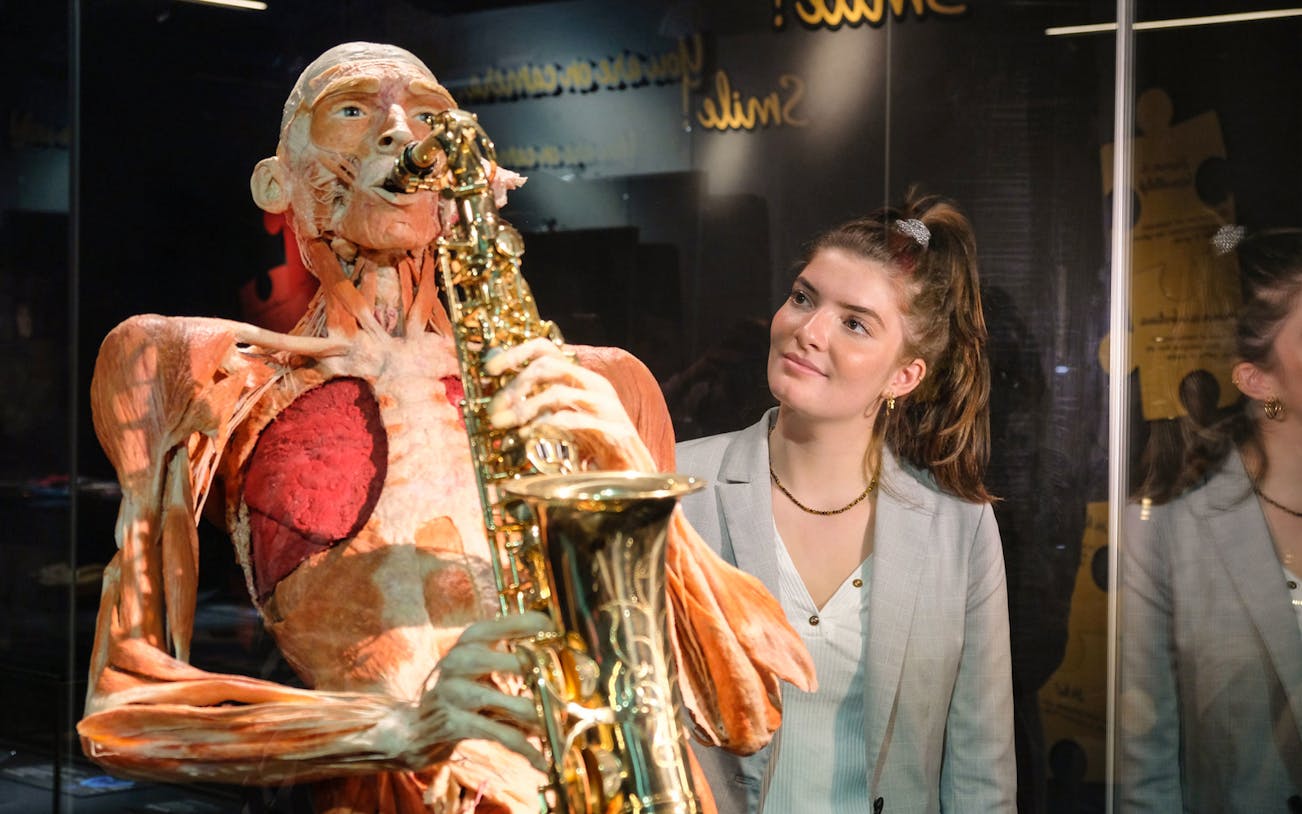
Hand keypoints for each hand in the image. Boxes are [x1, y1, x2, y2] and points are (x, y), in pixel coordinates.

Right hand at [406, 611, 552, 770]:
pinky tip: (542, 762)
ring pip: (512, 704)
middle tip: (567, 691)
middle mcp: (460, 660)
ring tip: (558, 727)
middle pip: (516, 663)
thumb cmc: (458, 692)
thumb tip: (559, 658)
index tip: (558, 634)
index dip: (537, 627)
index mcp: (470, 639)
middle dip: (548, 681)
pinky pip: (501, 736)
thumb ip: (510, 655)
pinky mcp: (454, 723)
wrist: (413, 728)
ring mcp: (455, 692)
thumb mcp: (477, 663)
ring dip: (542, 720)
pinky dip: (526, 750)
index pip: (509, 623)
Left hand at [484, 338, 656, 470]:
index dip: (515, 353)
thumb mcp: (564, 420)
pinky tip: (528, 437)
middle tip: (494, 410)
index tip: (490, 370)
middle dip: (515, 386)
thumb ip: (540, 406)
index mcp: (581, 378)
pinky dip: (545, 426)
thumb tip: (499, 402)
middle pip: (548, 365)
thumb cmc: (595, 448)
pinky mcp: (612, 429)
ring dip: (525, 408)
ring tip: (506, 425)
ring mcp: (605, 406)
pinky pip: (572, 420)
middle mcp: (594, 385)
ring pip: (557, 392)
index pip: (546, 348)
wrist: (634, 474)